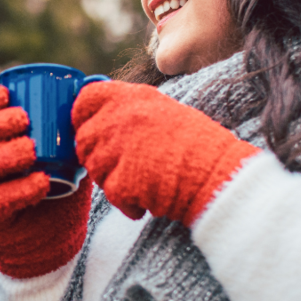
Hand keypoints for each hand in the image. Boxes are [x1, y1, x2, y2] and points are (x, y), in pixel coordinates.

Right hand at [0, 85, 90, 278]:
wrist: (55, 238)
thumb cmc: (60, 187)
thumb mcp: (69, 153)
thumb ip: (75, 125)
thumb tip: (95, 84)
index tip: (7, 93)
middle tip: (24, 119)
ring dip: (6, 155)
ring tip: (32, 150)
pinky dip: (20, 190)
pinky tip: (41, 182)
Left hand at [72, 80, 258, 225]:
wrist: (219, 175)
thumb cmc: (199, 145)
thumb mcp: (163, 111)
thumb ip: (130, 111)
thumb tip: (102, 120)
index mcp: (131, 97)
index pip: (85, 99)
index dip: (82, 117)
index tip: (90, 128)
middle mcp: (120, 118)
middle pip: (84, 139)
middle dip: (97, 156)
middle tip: (123, 167)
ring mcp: (117, 149)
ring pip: (94, 169)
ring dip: (112, 180)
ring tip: (143, 182)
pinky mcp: (121, 180)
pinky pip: (111, 194)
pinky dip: (128, 203)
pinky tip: (149, 199)